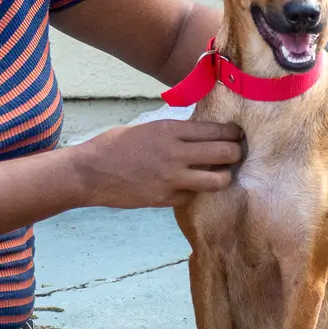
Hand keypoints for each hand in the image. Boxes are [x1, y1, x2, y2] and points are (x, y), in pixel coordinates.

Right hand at [73, 120, 243, 208]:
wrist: (89, 172)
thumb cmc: (114, 145)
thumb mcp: (147, 129)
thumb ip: (173, 133)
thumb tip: (198, 135)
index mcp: (170, 130)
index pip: (217, 130)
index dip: (233, 133)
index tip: (238, 135)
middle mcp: (176, 154)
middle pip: (226, 153)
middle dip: (237, 153)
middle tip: (238, 154)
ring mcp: (172, 179)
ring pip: (218, 180)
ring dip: (224, 177)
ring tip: (222, 175)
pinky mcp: (166, 199)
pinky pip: (193, 196)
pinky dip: (195, 192)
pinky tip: (189, 187)